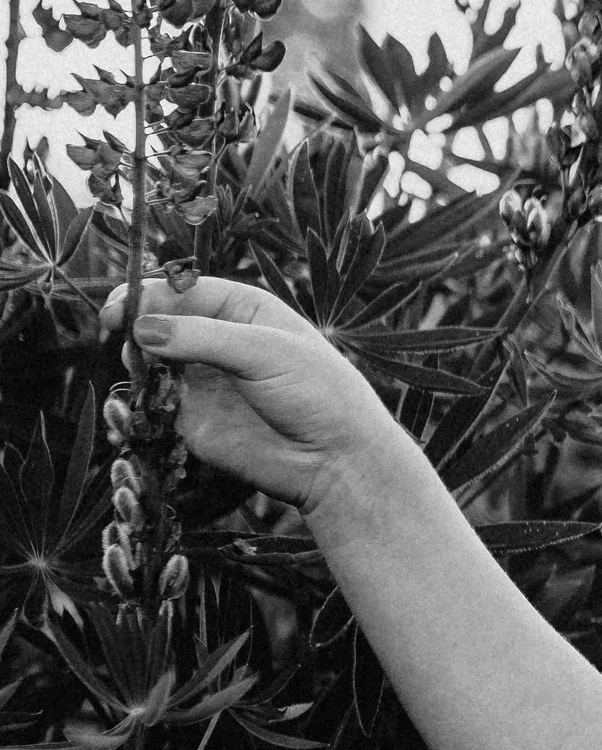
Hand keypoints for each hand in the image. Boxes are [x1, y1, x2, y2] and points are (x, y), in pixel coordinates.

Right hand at [98, 270, 396, 516]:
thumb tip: (140, 329)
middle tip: (116, 336)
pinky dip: (134, 405)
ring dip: (132, 365)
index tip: (118, 309)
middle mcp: (214, 340)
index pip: (179, 290)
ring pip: (147, 363)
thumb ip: (203, 337)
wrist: (336, 459)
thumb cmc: (318, 392)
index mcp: (239, 309)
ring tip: (138, 373)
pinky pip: (151, 406)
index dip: (145, 295)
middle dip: (132, 327)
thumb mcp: (265, 351)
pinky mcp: (190, 420)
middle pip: (156, 323)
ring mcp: (200, 380)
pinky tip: (133, 407)